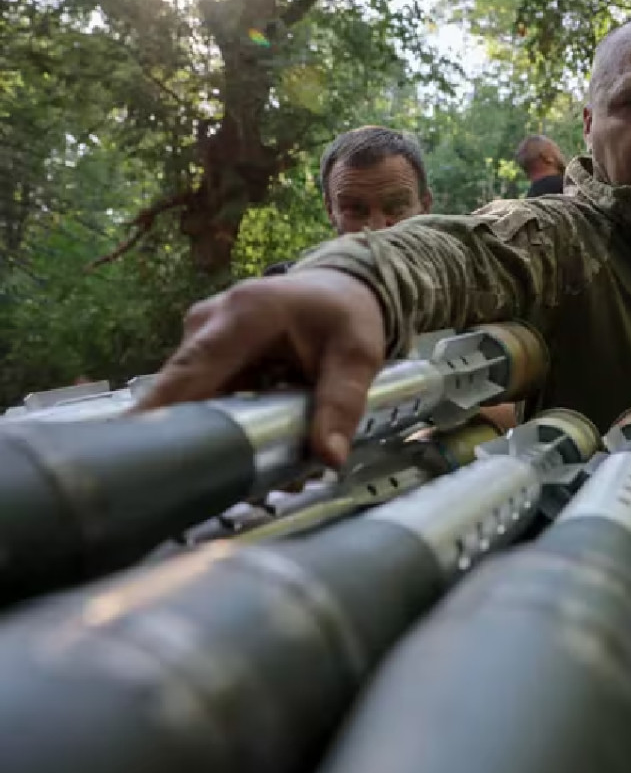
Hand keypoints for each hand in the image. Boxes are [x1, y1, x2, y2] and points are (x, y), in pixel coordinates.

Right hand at [136, 268, 385, 467]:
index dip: (160, 407)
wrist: (338, 287)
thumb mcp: (358, 356)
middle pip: (186, 389)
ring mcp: (200, 334)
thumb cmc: (346, 316)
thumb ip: (342, 403)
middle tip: (216, 484)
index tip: (132, 445)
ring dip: (215, 432)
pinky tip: (245, 445)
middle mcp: (209, 320)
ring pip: (194, 396)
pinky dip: (223, 419)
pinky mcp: (203, 350)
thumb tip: (329, 458)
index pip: (194, 367)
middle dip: (200, 437)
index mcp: (246, 313)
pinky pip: (203, 392)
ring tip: (245, 473)